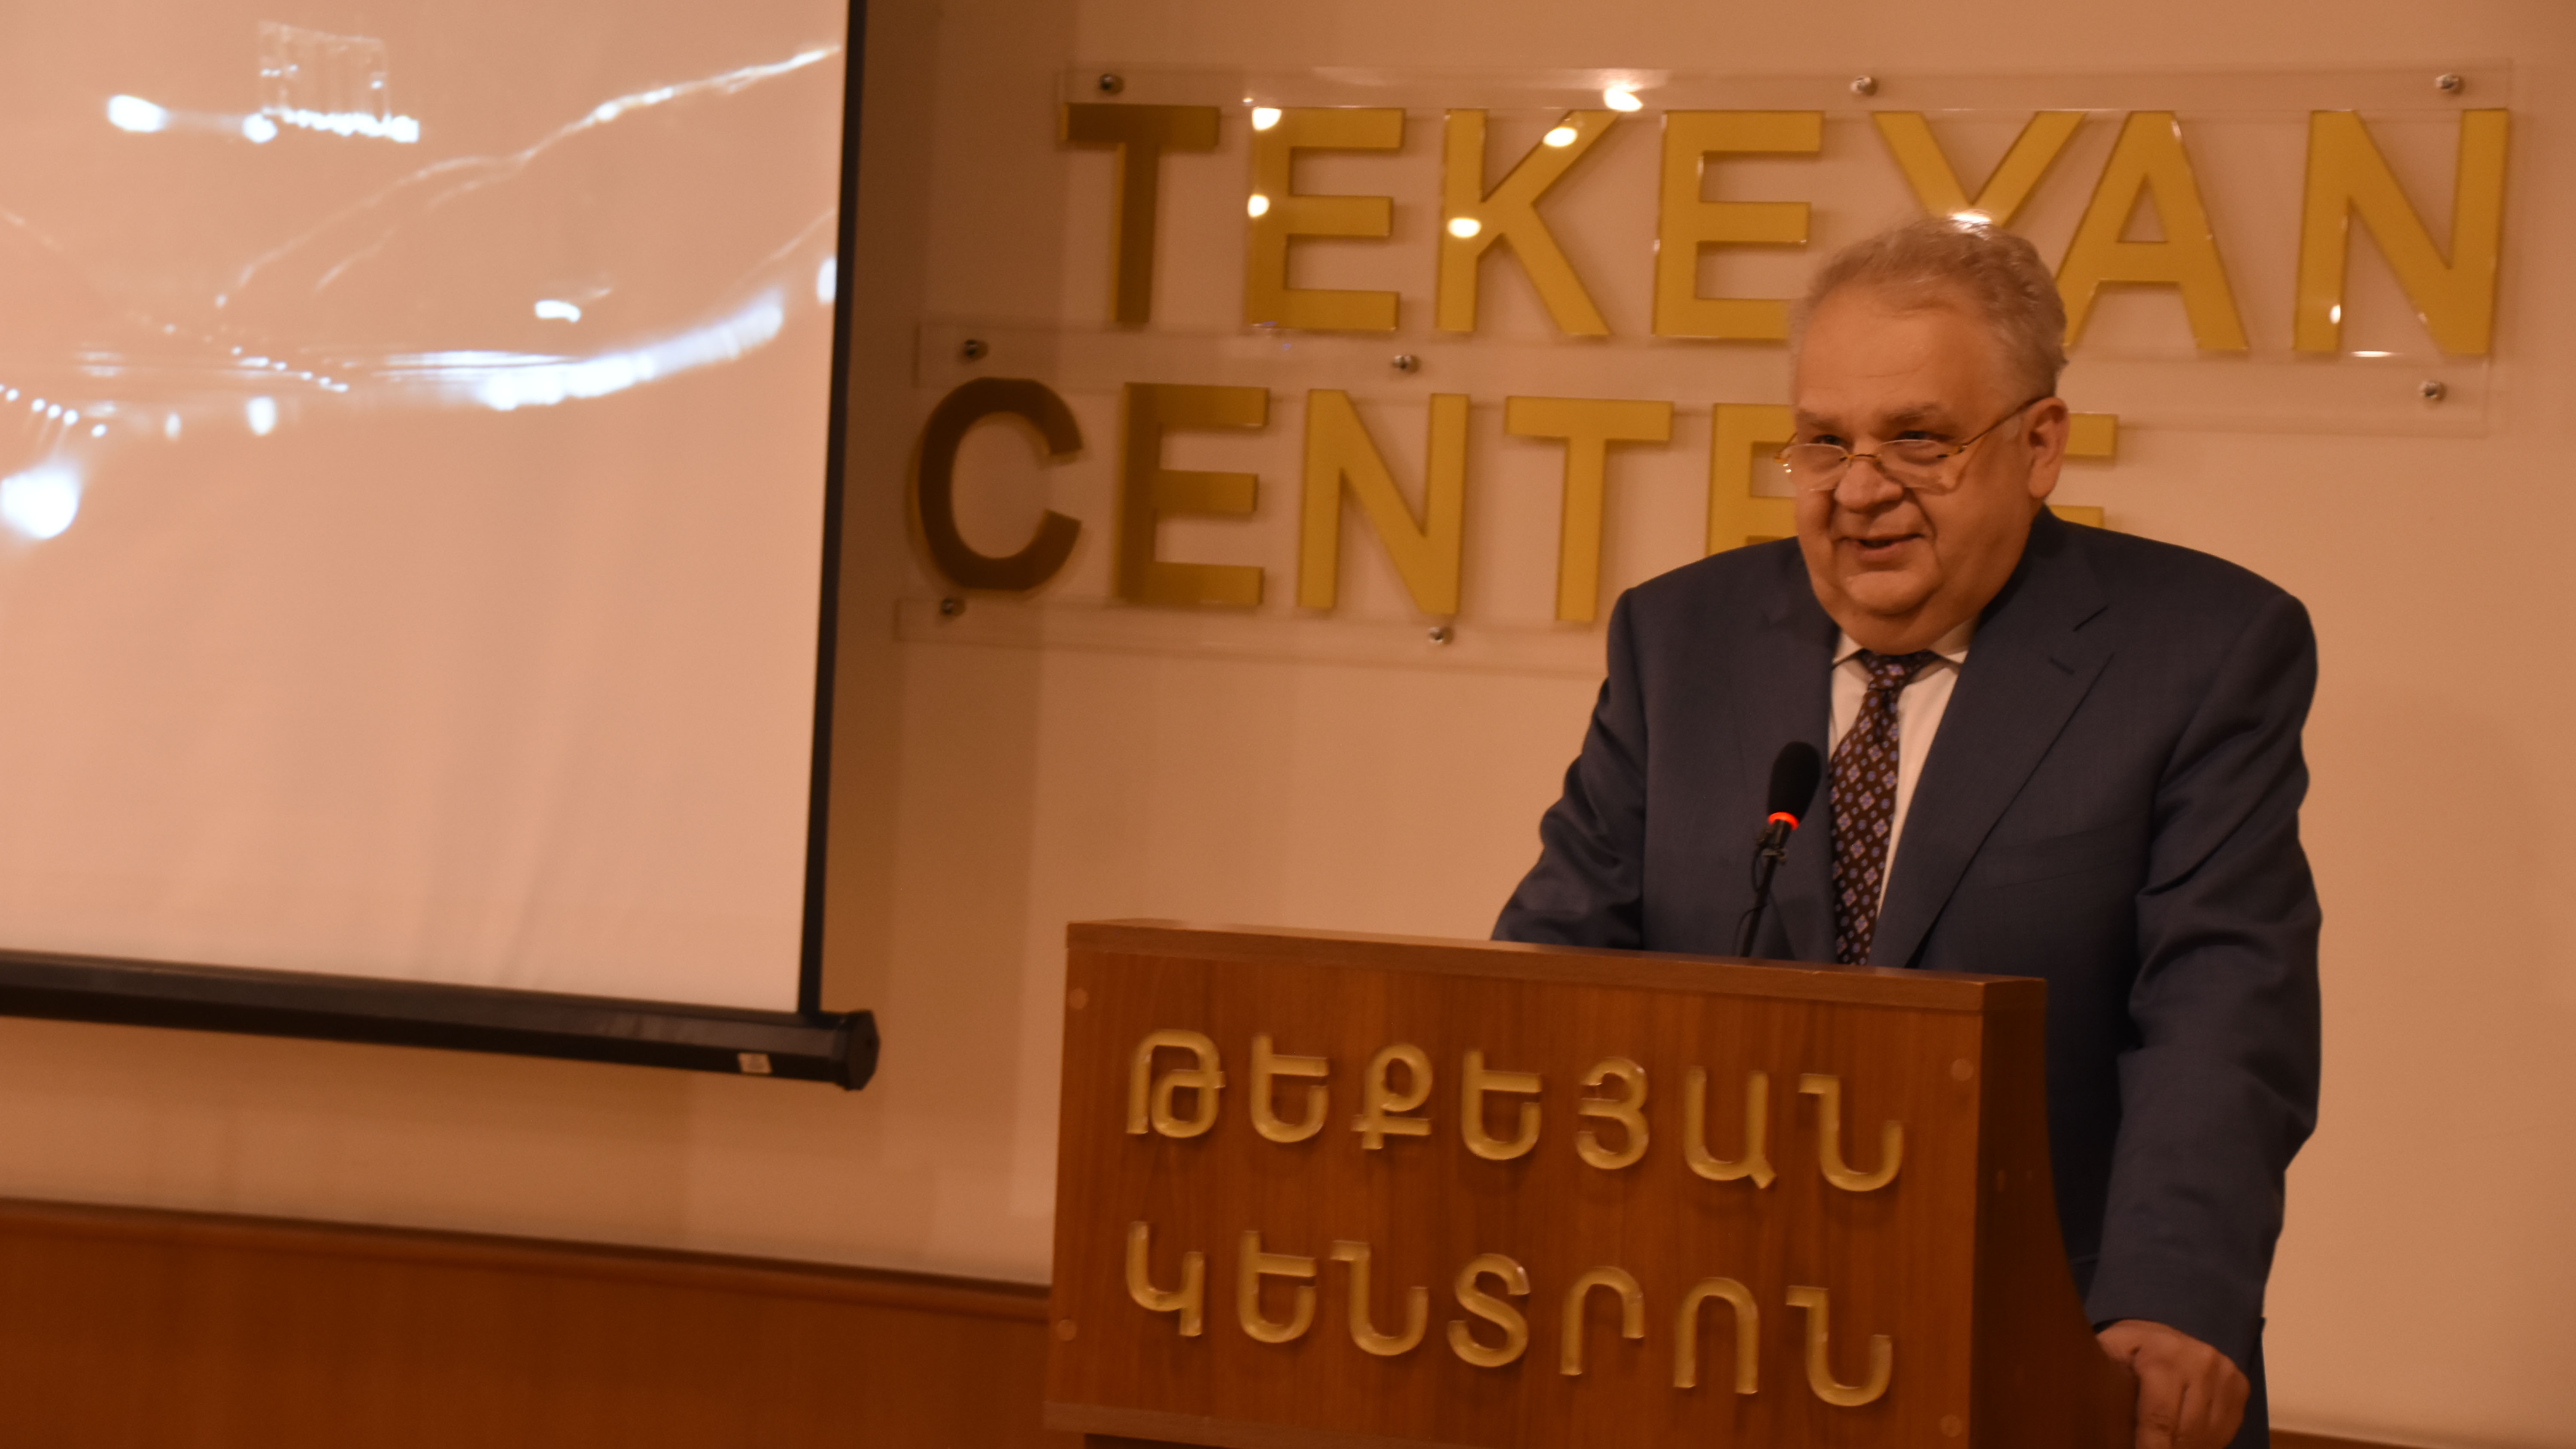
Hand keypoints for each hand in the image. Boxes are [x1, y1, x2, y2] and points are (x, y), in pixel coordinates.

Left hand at [2097, 1319, 2248, 1448]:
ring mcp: (2225, 1373)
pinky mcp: (2239, 1386)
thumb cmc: (2129, 1349)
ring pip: (2207, 1435)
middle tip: (2146, 1447)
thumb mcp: (2109, 1353)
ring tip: (2162, 1443)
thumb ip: (2100, 1374)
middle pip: (2186, 1431)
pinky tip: (2183, 1441)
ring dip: (2185, 1446)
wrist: (2165, 1334)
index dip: (2150, 1447)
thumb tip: (2086, 1401)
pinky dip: (2204, 1443)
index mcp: (2164, 1355)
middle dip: (2165, 1447)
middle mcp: (2201, 1361)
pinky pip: (2224, 1431)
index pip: (2160, 1418)